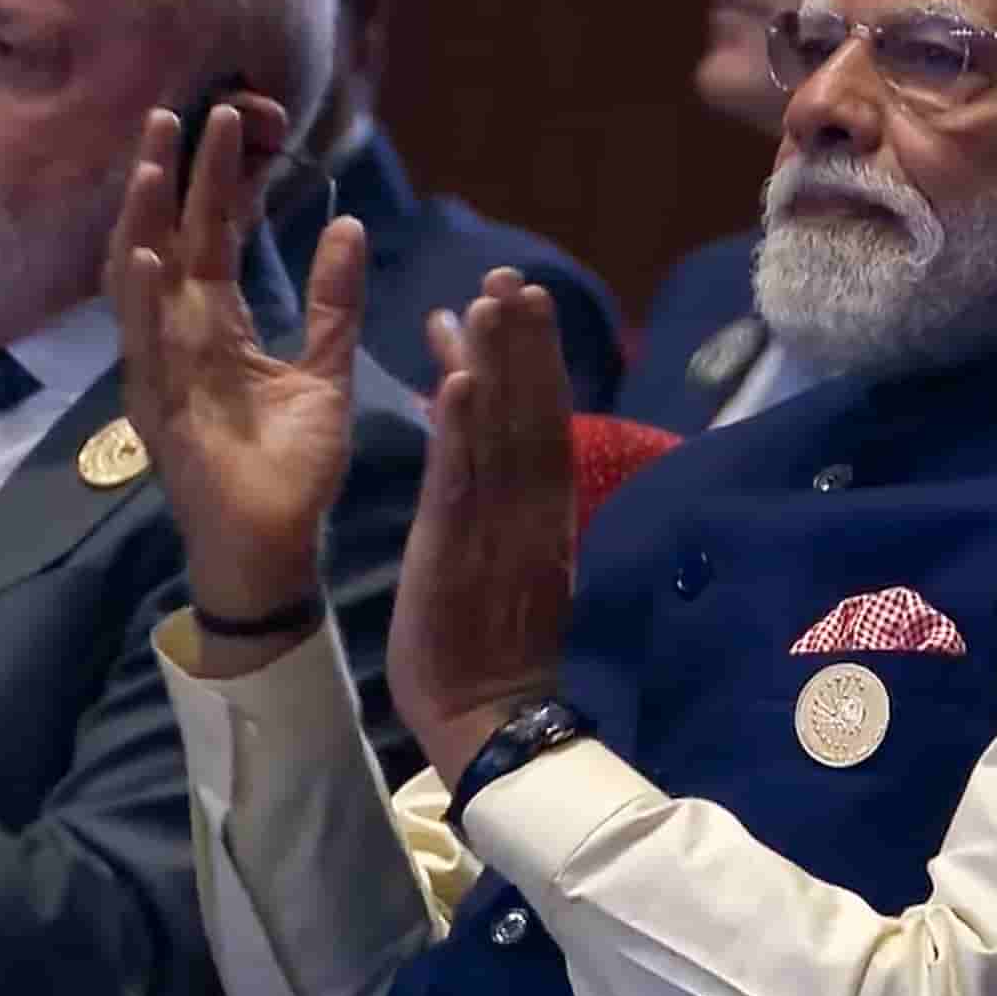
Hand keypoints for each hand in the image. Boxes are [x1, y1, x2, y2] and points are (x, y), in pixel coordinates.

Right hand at [108, 103, 363, 623]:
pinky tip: (147, 256)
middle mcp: (180, 336)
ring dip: (141, 223)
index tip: (231, 117)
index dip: (217, 178)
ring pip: (141, 283)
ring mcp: (163, 369)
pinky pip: (145, 349)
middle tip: (173, 110)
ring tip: (148, 164)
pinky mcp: (160, 409)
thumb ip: (333, 300)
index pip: (211, 234)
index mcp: (217, 325)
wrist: (279, 543)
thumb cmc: (292, 466)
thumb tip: (349, 224)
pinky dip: (143, 303)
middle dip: (167, 178)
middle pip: (167, 240)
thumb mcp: (327, 369)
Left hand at [389, 269, 576, 783]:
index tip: (523, 295)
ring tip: (494, 298)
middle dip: (523, 341)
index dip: (535, 355)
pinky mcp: (455, 550)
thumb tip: (488, 433)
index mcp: (541, 511)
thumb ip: (496, 490)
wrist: (491, 722)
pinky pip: (461, 481)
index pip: (541, 418)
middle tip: (512, 273)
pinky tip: (460, 377)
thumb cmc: (490, 640)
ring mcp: (495, 527)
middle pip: (532, 410)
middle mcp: (527, 509)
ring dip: (500, 362)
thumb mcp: (500, 553)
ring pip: (502, 432)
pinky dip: (462, 427)